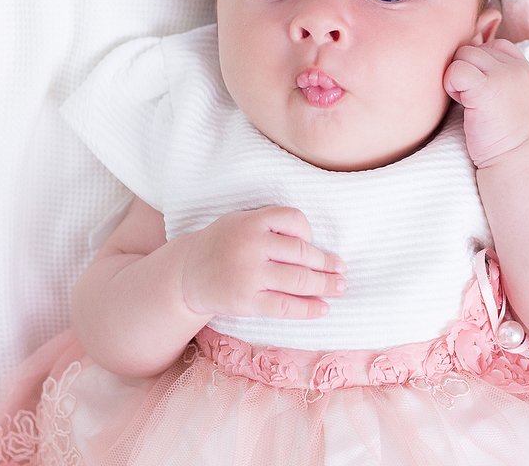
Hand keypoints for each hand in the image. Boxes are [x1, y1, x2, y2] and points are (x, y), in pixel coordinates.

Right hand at [180, 206, 346, 318]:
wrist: (187, 274)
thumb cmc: (220, 245)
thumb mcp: (239, 222)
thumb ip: (269, 226)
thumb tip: (313, 241)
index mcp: (251, 222)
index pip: (294, 219)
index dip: (309, 232)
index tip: (313, 243)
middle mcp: (251, 245)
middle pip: (302, 253)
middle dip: (327, 263)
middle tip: (342, 270)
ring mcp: (249, 274)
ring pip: (299, 280)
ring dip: (326, 285)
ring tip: (340, 287)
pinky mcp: (247, 301)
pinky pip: (286, 306)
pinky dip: (309, 308)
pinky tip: (323, 309)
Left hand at [444, 39, 528, 167]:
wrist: (512, 158)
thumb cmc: (501, 131)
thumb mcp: (508, 94)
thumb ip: (495, 72)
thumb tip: (465, 54)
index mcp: (524, 68)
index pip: (494, 45)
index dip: (479, 64)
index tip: (480, 89)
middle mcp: (517, 68)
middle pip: (474, 48)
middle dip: (466, 71)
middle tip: (472, 98)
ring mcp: (504, 75)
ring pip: (463, 54)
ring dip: (457, 77)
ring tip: (467, 100)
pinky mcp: (486, 88)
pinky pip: (456, 70)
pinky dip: (451, 84)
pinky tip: (462, 102)